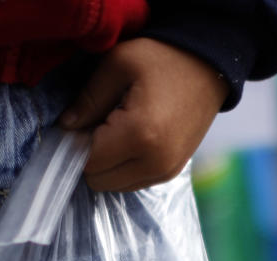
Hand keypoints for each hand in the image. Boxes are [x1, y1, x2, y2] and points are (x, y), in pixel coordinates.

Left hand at [59, 38, 227, 191]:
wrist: (210, 65)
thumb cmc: (162, 59)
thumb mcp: (118, 64)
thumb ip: (87, 99)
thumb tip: (65, 127)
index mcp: (139, 135)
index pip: (88, 162)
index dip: (77, 144)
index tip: (83, 122)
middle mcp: (155, 162)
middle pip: (98, 180)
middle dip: (92, 156)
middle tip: (100, 125)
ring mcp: (165, 171)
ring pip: (113, 186)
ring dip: (107, 164)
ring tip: (117, 131)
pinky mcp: (171, 173)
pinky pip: (131, 183)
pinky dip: (122, 167)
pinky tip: (130, 141)